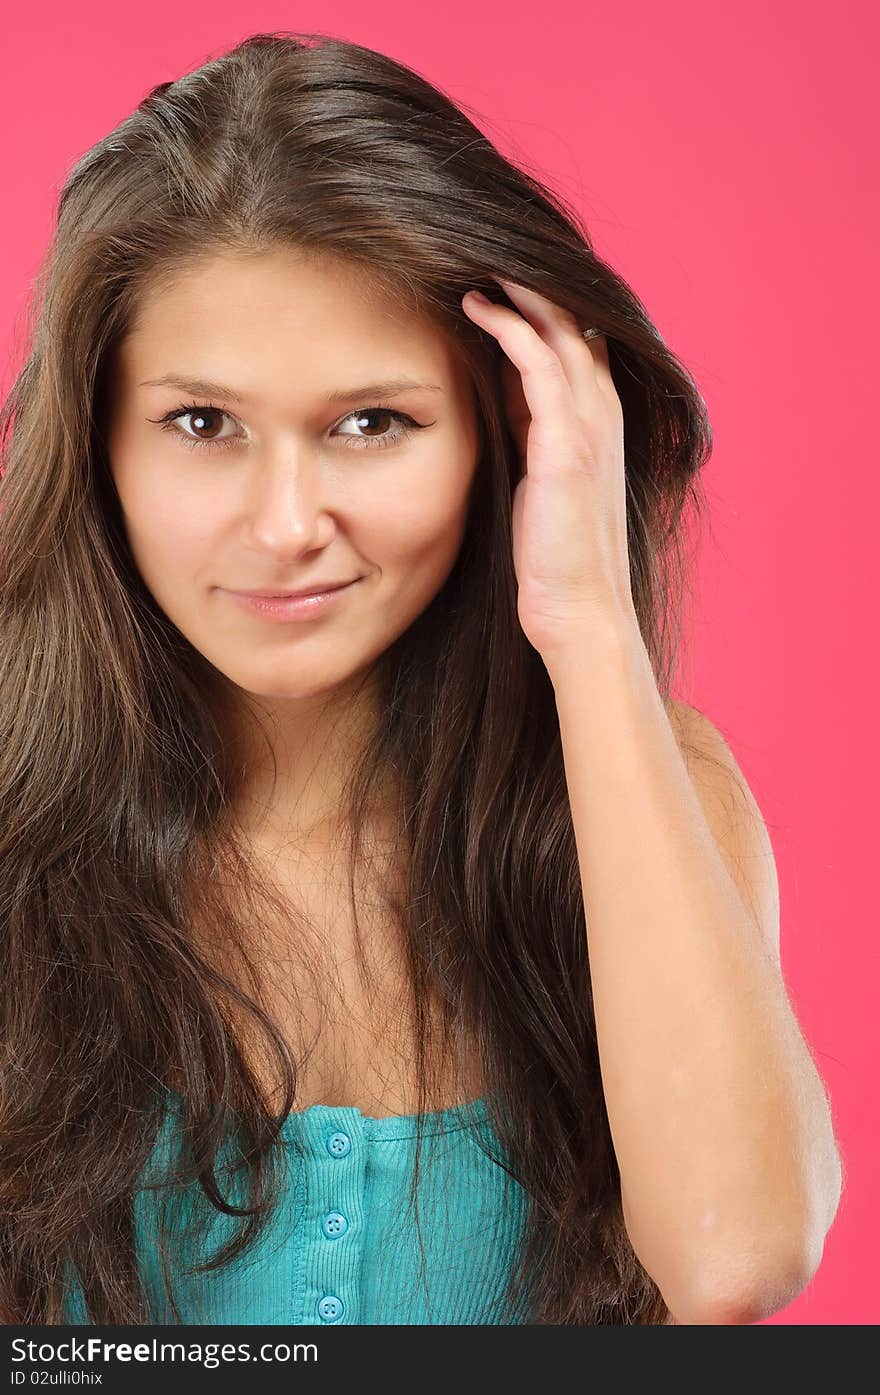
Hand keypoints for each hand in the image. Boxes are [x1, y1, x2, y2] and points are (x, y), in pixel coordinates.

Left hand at [461, 278, 638, 659]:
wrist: (579, 610)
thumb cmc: (554, 556)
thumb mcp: (540, 480)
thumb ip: (528, 432)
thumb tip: (494, 394)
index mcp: (596, 421)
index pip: (576, 339)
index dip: (543, 303)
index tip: (498, 272)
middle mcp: (602, 413)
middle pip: (574, 320)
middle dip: (534, 281)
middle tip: (486, 247)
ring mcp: (590, 425)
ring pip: (561, 329)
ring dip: (521, 288)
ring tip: (479, 257)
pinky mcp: (567, 443)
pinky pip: (540, 363)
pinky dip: (511, 326)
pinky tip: (478, 304)